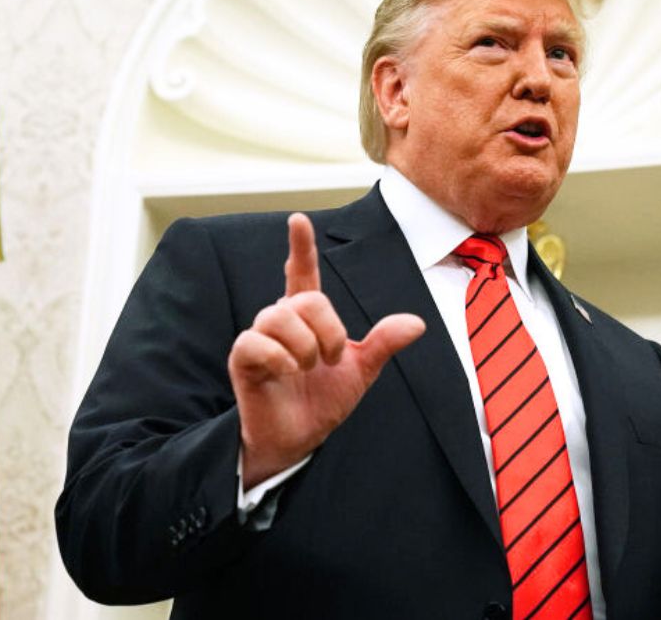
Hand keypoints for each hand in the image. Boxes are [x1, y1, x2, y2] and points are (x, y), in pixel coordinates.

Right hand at [229, 213, 425, 487]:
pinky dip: (281, 358)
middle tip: (332, 359)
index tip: (298, 220)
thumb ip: (384, 344)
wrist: (299, 439)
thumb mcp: (361, 370)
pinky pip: (257, 342)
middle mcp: (281, 320)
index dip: (301, 248)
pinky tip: (287, 373)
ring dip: (305, 346)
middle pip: (307, 299)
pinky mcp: (243, 359)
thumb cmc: (323, 401)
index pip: (302, 273)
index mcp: (308, 318)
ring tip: (307, 368)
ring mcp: (259, 337)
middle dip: (329, 331)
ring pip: (280, 315)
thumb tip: (417, 324)